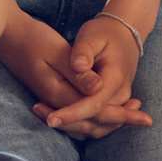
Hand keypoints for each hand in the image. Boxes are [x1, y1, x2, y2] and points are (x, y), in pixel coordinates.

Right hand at [0, 14, 147, 138]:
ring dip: (107, 121)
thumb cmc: (31, 37)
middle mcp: (55, 101)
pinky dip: (94, 115)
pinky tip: (106, 105)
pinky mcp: (51, 94)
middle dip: (119, 123)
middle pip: (91, 124)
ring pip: (83, 123)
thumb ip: (77, 72)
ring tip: (131, 113)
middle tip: (145, 119)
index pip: (95, 112)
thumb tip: (97, 90)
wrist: (7, 34)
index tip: (145, 118)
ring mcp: (52, 99)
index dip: (122, 116)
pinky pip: (76, 114)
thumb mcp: (56, 50)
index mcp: (58, 91)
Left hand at [43, 12, 147, 133]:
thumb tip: (78, 67)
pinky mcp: (112, 104)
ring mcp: (119, 102)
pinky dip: (77, 124)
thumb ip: (84, 52)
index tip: (50, 119)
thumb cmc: (104, 33)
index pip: (95, 104)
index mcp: (115, 78)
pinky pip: (96, 123)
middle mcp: (120, 95)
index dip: (72, 114)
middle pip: (95, 122)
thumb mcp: (92, 36)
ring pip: (96, 127)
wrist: (123, 34)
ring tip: (43, 114)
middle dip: (67, 124)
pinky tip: (56, 116)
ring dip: (71, 127)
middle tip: (38, 112)